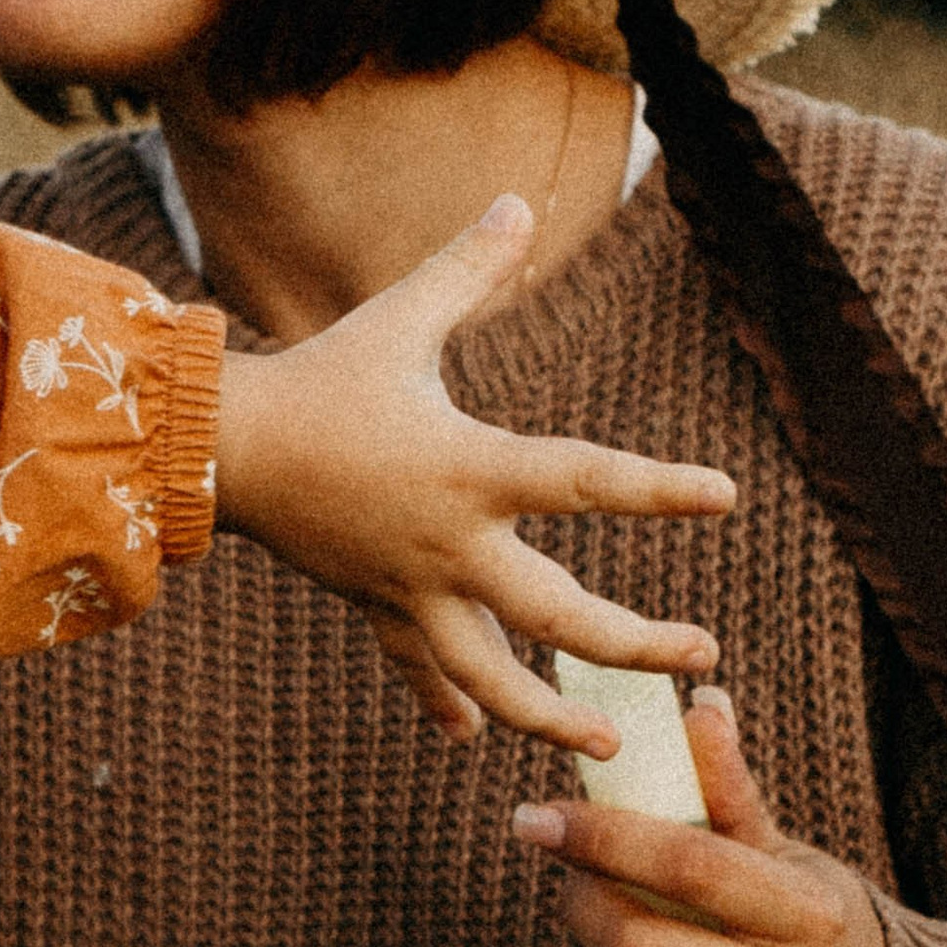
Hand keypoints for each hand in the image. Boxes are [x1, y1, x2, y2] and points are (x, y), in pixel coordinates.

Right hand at [214, 193, 735, 752]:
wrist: (220, 451)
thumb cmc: (319, 377)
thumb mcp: (398, 319)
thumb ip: (467, 268)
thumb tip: (519, 200)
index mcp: (468, 469)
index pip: (584, 480)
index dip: (658, 488)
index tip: (726, 498)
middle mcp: (449, 544)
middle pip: (556, 616)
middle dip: (634, 647)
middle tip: (703, 659)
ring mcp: (411, 588)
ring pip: (490, 674)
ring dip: (551, 716)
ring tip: (611, 747)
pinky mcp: (376, 606)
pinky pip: (419, 667)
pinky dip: (446, 701)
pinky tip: (470, 734)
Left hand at [512, 687, 888, 946]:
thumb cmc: (808, 936)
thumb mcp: (787, 863)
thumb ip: (731, 795)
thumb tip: (698, 703)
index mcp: (818, 924)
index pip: (687, 867)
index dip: (599, 835)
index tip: (534, 817)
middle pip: (640, 946)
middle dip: (584, 904)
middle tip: (575, 885)